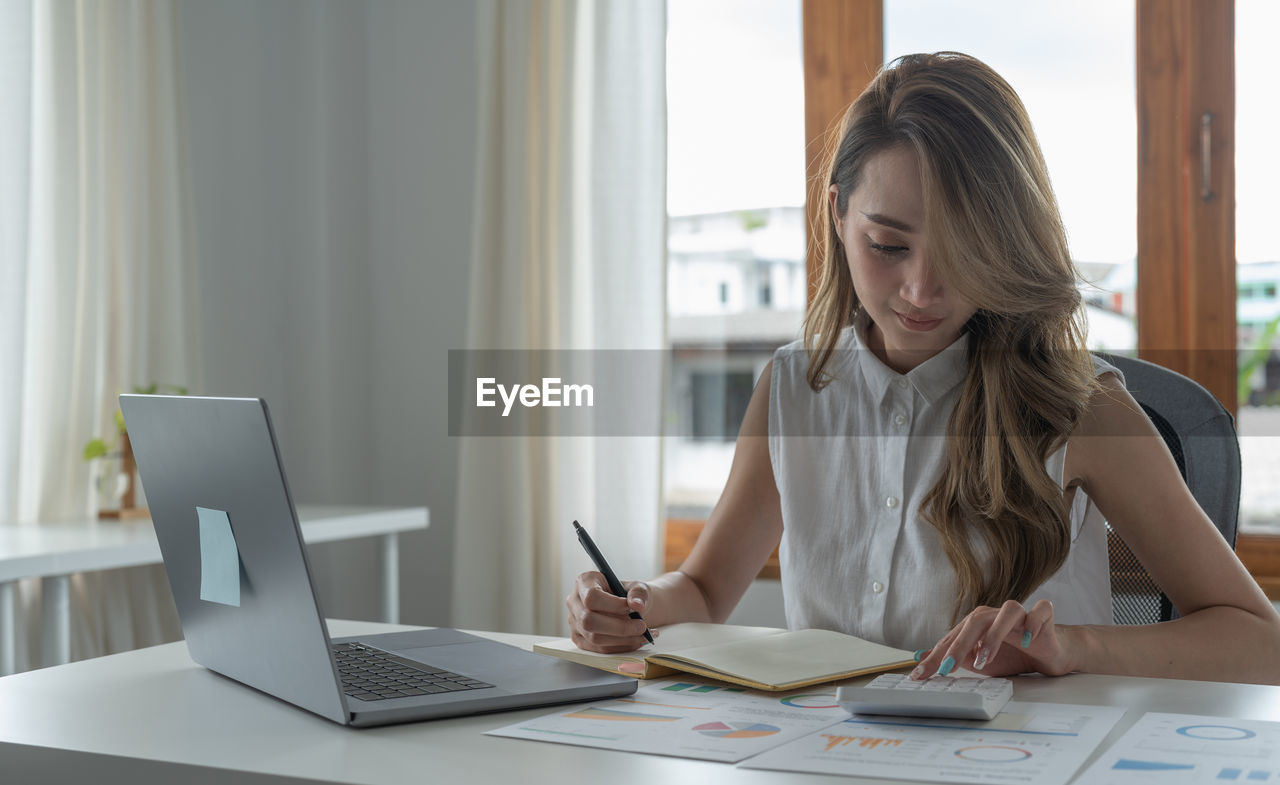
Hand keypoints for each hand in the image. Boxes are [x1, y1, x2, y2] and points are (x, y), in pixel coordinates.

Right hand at [565, 571, 654, 653]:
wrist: (627, 607)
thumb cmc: (628, 594)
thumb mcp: (636, 587)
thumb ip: (639, 594)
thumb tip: (637, 605)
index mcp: (584, 582)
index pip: (591, 596)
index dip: (613, 605)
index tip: (632, 609)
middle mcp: (574, 602)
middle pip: (588, 620)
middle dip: (619, 627)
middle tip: (642, 627)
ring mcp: (575, 623)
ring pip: (594, 638)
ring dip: (623, 640)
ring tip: (644, 635)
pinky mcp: (581, 640)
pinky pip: (600, 649)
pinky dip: (621, 647)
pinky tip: (636, 641)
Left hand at [911, 599, 1071, 679]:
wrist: (1050, 652)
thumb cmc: (1013, 653)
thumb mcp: (978, 660)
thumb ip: (954, 657)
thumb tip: (921, 658)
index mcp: (978, 623)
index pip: (954, 636)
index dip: (937, 654)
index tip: (921, 674)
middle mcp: (996, 614)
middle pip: (975, 621)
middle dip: (959, 645)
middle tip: (948, 668)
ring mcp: (1021, 614)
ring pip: (1007, 611)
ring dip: (994, 634)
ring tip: (985, 658)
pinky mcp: (1044, 616)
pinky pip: (1041, 610)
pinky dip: (1034, 622)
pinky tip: (1028, 638)